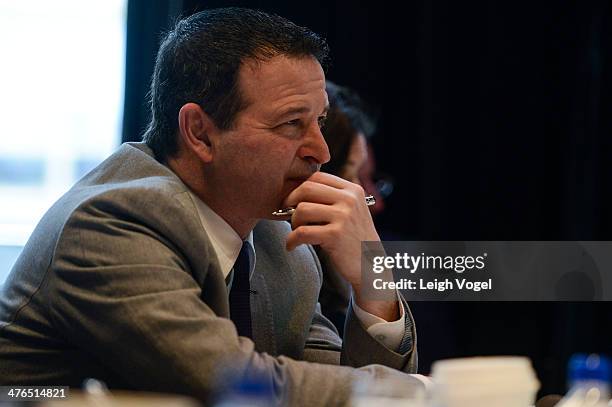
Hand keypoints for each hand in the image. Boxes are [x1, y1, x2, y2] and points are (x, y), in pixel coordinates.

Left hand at [284, 172, 397, 320]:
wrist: (371, 267)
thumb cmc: (355, 239)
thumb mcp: (351, 211)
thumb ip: (331, 198)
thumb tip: (295, 192)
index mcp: (352, 190)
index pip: (317, 177)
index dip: (299, 187)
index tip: (292, 201)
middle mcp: (349, 200)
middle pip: (307, 188)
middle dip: (291, 201)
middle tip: (287, 213)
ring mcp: (343, 216)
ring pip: (302, 209)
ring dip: (292, 222)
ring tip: (295, 232)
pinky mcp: (335, 235)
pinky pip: (302, 232)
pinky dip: (291, 240)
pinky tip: (292, 245)